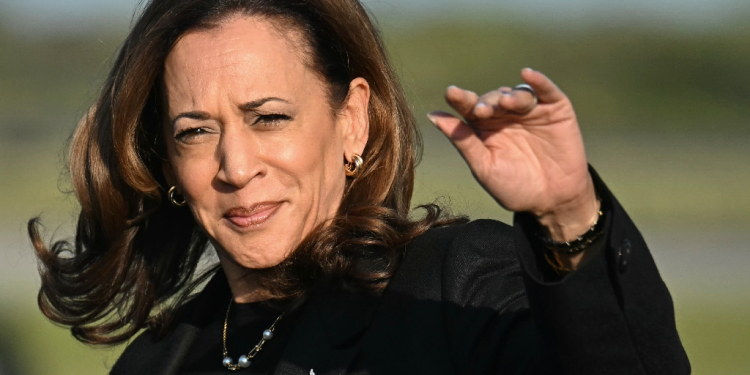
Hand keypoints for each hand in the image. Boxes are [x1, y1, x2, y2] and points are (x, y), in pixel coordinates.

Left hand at [428, 68, 598, 243]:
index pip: (469, 107)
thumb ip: (462, 140)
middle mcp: (505, 115)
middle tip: (481, 111)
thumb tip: (433, 115)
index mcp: (484, 128)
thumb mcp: (484, 166)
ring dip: (509, 96)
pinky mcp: (555, 110)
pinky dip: (538, 81)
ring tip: (505, 103)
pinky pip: (546, 91)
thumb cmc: (513, 187)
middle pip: (492, 98)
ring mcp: (530, 111)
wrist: (552, 201)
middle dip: (486, 102)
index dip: (460, 99)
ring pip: (517, 93)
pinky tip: (527, 74)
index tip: (451, 93)